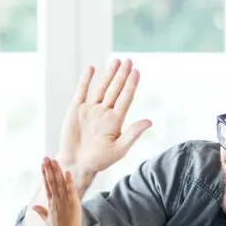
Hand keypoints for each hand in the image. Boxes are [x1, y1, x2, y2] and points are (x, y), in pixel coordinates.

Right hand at [31, 158, 81, 225]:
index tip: (42, 165)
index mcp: (51, 204)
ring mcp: (64, 202)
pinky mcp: (72, 204)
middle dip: (48, 169)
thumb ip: (41, 212)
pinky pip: (70, 191)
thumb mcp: (47, 221)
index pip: (47, 186)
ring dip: (57, 171)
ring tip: (54, 160)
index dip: (45, 175)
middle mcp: (56, 201)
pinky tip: (67, 172)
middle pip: (51, 182)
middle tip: (45, 158)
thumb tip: (34, 206)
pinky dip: (69, 181)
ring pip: (59, 184)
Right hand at [57, 58, 152, 175]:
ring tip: (116, 61)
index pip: (126, 98)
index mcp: (115, 121)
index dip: (131, 85)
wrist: (76, 165)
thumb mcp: (118, 150)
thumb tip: (149, 121)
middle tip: (128, 60)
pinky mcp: (76, 110)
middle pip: (115, 89)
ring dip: (108, 74)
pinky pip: (82, 92)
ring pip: (101, 88)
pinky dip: (86, 80)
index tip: (136, 71)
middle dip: (122, 75)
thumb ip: (132, 134)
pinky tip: (92, 68)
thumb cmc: (99, 161)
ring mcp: (90, 110)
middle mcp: (104, 112)